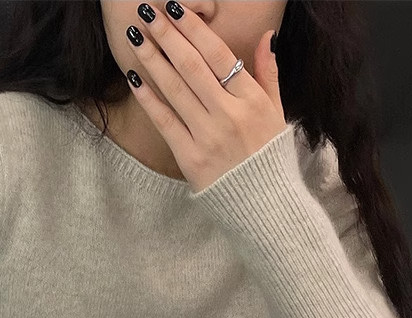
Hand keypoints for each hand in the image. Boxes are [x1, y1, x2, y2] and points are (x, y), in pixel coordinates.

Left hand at [125, 1, 287, 193]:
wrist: (263, 204)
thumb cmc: (268, 156)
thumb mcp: (276, 112)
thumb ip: (268, 73)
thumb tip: (267, 35)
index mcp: (250, 99)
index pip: (217, 55)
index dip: (194, 30)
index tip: (175, 9)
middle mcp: (228, 115)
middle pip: (192, 67)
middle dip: (167, 36)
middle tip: (147, 13)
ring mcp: (207, 137)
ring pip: (175, 90)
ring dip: (153, 60)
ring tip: (136, 36)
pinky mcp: (190, 157)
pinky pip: (165, 122)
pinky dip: (149, 99)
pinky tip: (134, 78)